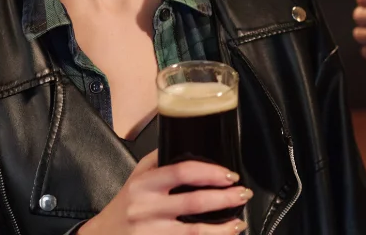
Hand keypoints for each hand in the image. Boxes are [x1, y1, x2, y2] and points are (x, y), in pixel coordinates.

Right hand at [79, 151, 250, 233]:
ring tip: (238, 222)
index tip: (229, 175)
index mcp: (144, 184)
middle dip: (224, 198)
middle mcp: (146, 208)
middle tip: (243, 194)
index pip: (182, 172)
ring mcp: (150, 232)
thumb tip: (184, 140)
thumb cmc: (123, 206)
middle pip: (193, 202)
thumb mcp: (135, 176)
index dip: (210, 172)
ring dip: (221, 227)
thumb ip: (158, 160)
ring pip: (193, 231)